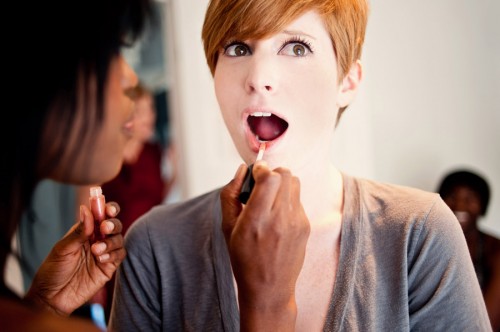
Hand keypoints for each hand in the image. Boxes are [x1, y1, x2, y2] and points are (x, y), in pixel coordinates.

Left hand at [24, 202, 125, 315]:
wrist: (52, 297)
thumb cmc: (53, 271)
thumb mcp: (63, 249)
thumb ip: (79, 231)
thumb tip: (86, 208)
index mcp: (85, 231)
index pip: (101, 215)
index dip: (108, 209)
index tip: (108, 209)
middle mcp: (97, 240)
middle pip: (114, 225)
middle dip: (113, 224)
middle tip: (104, 228)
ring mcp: (104, 253)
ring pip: (119, 239)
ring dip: (111, 242)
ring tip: (96, 251)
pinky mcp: (109, 267)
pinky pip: (120, 255)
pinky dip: (113, 254)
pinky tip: (101, 259)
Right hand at [220, 162, 309, 330]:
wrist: (269, 288)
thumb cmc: (244, 258)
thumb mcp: (227, 228)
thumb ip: (230, 194)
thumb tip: (242, 169)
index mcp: (256, 220)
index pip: (269, 178)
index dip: (261, 169)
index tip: (255, 172)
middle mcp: (279, 219)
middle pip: (285, 174)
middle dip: (272, 173)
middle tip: (261, 184)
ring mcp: (296, 222)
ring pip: (295, 182)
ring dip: (282, 183)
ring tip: (270, 199)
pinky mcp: (305, 226)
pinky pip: (298, 199)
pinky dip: (287, 199)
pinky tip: (277, 216)